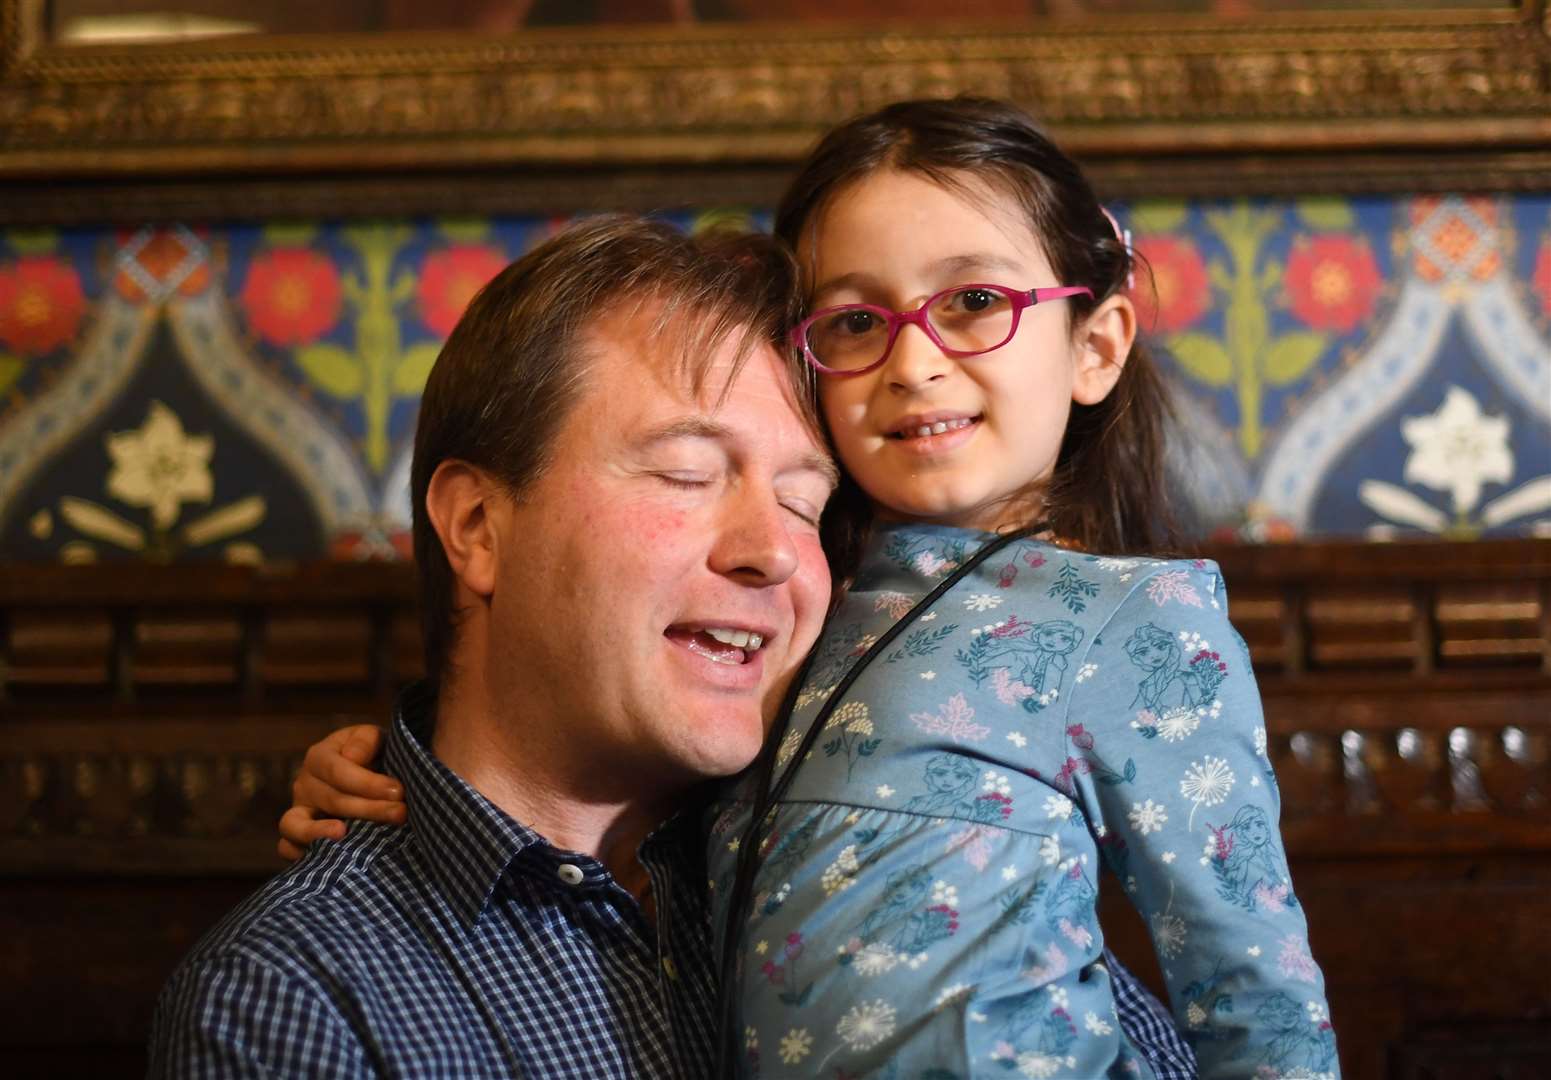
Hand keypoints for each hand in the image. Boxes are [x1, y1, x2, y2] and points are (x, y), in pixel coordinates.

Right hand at [277, 724, 405, 861]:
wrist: (367, 774)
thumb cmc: (371, 755)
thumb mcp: (373, 738)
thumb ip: (366, 740)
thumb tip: (352, 757)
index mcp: (319, 756)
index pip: (337, 770)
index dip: (367, 783)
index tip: (398, 792)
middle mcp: (303, 784)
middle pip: (331, 800)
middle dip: (369, 808)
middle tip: (400, 814)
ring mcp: (297, 811)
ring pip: (296, 824)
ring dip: (319, 832)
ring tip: (343, 834)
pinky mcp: (296, 837)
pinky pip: (286, 848)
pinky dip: (299, 854)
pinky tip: (325, 858)